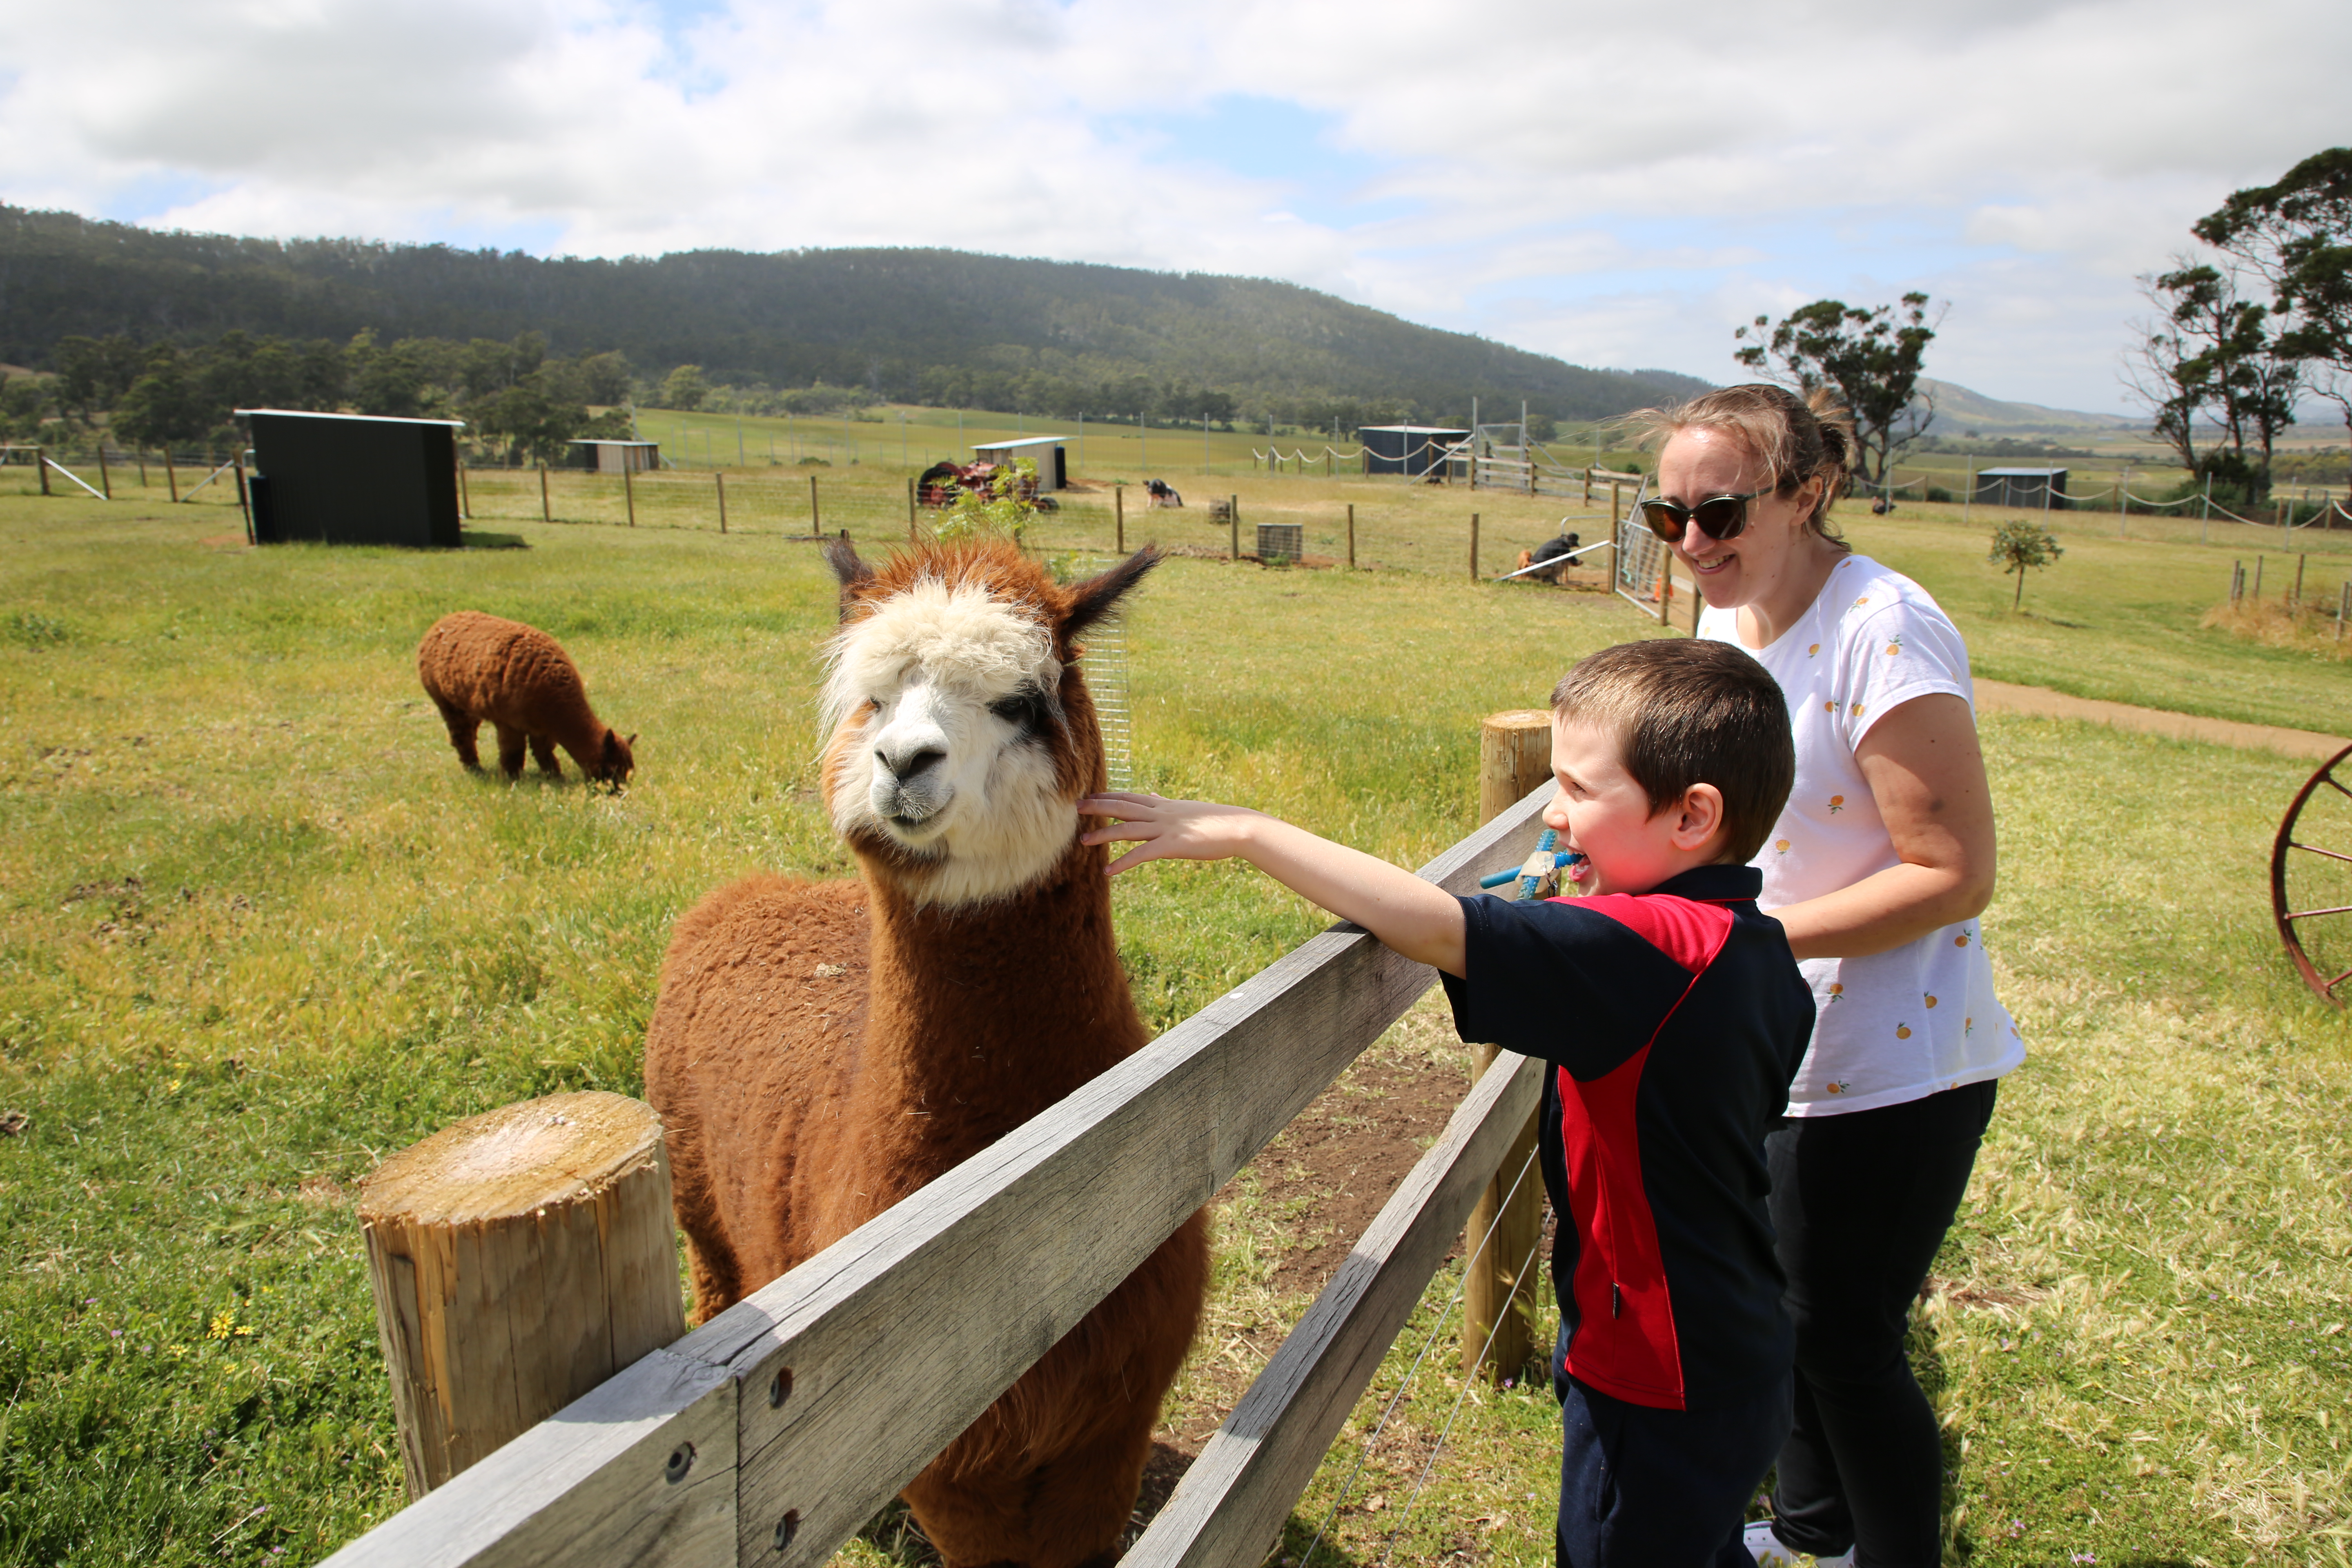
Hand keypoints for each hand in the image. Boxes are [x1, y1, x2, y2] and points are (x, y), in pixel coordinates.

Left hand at [1079, 792, 1267, 875]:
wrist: (1239, 828)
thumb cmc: (1216, 821)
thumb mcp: (1187, 808)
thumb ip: (1165, 804)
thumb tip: (1152, 796)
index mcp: (1164, 806)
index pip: (1130, 797)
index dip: (1108, 796)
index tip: (1090, 795)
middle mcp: (1161, 814)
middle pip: (1123, 807)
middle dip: (1098, 807)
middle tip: (1076, 807)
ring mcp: (1166, 829)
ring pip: (1128, 829)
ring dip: (1104, 835)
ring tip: (1083, 842)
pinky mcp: (1173, 846)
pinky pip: (1142, 855)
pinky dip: (1123, 863)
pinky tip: (1108, 871)